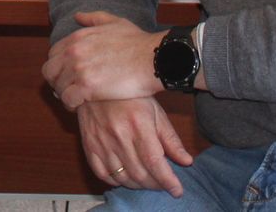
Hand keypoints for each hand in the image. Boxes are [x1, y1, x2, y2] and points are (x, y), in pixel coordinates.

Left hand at [44, 11, 165, 108]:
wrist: (153, 58)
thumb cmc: (138, 42)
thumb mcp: (114, 22)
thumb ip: (93, 18)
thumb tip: (77, 16)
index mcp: (77, 37)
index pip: (53, 54)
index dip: (59, 66)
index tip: (67, 75)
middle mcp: (73, 52)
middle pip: (50, 71)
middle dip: (56, 81)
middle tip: (68, 89)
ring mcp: (78, 69)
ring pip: (57, 86)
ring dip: (64, 94)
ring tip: (75, 100)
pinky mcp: (87, 87)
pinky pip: (67, 99)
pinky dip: (71, 104)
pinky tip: (80, 106)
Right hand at [74, 98, 192, 195]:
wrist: (96, 84)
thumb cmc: (130, 97)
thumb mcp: (155, 112)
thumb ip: (171, 139)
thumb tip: (186, 161)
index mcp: (139, 125)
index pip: (155, 162)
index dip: (168, 181)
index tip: (177, 190)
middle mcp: (119, 135)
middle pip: (140, 173)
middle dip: (155, 185)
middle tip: (163, 184)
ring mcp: (101, 142)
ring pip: (122, 177)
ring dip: (138, 185)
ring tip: (146, 180)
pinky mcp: (89, 145)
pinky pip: (102, 173)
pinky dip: (115, 181)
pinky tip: (125, 176)